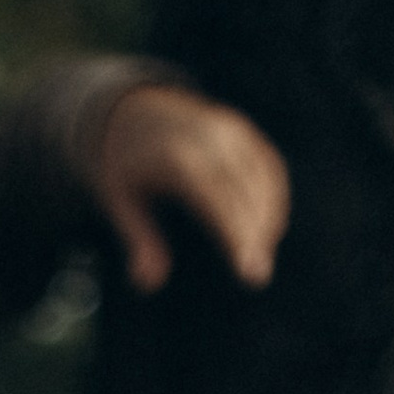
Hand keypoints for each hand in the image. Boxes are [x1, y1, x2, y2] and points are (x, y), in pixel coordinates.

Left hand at [93, 84, 289, 291]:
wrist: (133, 109)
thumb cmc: (124, 165)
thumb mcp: (118, 203)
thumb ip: (138, 240)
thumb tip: (146, 284)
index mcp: (178, 158)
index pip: (216, 201)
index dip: (237, 234)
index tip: (250, 269)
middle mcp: (211, 140)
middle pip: (246, 193)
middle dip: (257, 235)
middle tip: (259, 278)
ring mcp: (231, 131)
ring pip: (264, 180)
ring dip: (269, 220)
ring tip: (261, 261)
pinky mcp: (243, 131)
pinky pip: (269, 166)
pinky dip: (275, 198)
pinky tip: (270, 230)